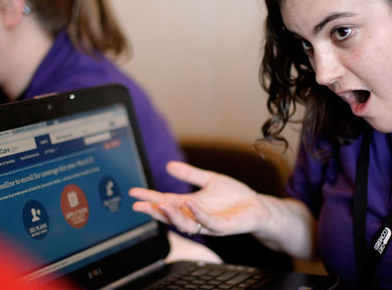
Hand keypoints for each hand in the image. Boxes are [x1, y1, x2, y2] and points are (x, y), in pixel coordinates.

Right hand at [129, 161, 270, 236]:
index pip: (165, 201)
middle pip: (170, 216)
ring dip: (172, 215)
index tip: (133, 192)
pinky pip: (208, 222)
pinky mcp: (224, 226)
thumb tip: (168, 165)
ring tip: (160, 203)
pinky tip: (189, 203)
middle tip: (138, 206)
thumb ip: (190, 174)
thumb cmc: (235, 197)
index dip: (149, 198)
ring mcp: (209, 223)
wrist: (258, 207)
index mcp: (190, 205)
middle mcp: (196, 216)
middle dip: (154, 211)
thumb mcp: (210, 180)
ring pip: (186, 224)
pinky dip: (198, 213)